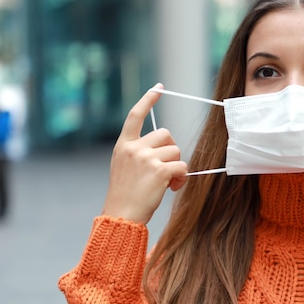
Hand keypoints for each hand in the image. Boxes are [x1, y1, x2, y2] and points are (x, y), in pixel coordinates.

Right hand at [102, 83, 187, 223]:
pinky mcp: (159, 170)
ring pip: (176, 151)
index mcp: (123, 145)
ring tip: (167, 183)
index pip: (136, 115)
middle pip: (166, 134)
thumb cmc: (126, 195)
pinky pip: (182, 166)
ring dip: (177, 166)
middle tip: (166, 169)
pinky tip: (172, 188)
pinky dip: (182, 178)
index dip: (148, 100)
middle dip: (171, 150)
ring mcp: (146, 158)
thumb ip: (139, 152)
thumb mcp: (125, 167)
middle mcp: (133, 147)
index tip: (159, 88)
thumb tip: (166, 146)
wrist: (122, 216)